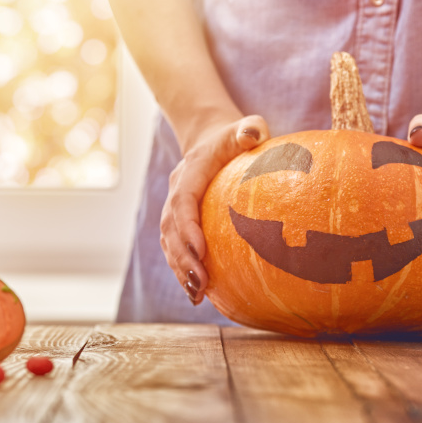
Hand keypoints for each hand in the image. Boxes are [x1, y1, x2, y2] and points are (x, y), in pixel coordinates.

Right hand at [160, 115, 269, 303]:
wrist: (212, 140)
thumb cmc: (236, 137)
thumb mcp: (246, 127)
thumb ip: (250, 128)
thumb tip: (253, 134)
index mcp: (190, 171)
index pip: (183, 200)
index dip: (187, 226)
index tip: (200, 250)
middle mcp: (176, 192)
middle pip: (171, 228)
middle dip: (183, 258)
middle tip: (200, 284)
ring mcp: (174, 208)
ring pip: (169, 243)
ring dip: (179, 269)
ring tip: (196, 295)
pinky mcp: (179, 223)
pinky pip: (175, 249)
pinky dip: (182, 271)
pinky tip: (197, 295)